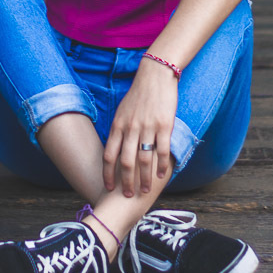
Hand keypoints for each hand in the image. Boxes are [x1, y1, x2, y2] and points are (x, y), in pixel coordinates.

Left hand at [103, 58, 177, 196]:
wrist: (155, 76)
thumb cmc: (138, 95)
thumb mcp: (122, 111)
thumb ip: (119, 130)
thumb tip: (115, 149)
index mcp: (118, 125)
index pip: (109, 155)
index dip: (108, 174)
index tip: (108, 187)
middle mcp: (131, 129)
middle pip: (125, 162)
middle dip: (125, 182)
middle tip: (128, 196)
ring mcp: (147, 128)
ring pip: (143, 160)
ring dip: (143, 179)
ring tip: (144, 190)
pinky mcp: (164, 126)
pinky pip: (161, 151)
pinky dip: (161, 165)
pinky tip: (162, 175)